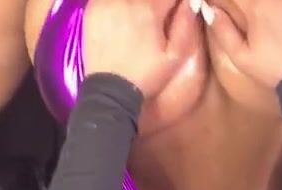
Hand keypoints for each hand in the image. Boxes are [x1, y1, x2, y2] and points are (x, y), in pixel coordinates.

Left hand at [82, 0, 202, 97]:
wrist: (111, 89)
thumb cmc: (147, 74)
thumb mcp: (175, 56)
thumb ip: (185, 24)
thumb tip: (191, 2)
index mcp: (149, 10)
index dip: (174, 3)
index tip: (174, 10)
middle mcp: (125, 1)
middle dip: (155, 4)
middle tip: (155, 21)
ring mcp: (105, 3)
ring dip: (136, 4)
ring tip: (140, 20)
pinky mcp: (91, 10)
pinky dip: (118, 4)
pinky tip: (123, 16)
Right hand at [206, 0, 281, 90]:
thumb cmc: (273, 70)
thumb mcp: (241, 58)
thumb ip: (222, 30)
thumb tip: (209, 8)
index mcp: (255, 8)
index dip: (226, 0)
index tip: (226, 6)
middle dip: (249, 3)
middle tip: (253, 13)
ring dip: (269, 2)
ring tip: (268, 11)